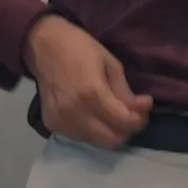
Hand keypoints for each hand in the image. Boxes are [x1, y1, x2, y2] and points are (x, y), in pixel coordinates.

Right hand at [24, 15, 152, 148]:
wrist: (43, 45)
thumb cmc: (79, 47)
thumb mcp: (110, 63)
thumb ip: (124, 91)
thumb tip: (140, 108)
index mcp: (92, 94)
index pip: (124, 122)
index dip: (140, 118)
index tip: (145, 104)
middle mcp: (75, 113)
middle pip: (112, 140)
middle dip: (127, 129)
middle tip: (132, 113)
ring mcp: (62, 122)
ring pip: (97, 142)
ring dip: (110, 131)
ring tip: (113, 113)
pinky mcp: (52, 125)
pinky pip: (81, 137)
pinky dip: (93, 130)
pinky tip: (94, 114)